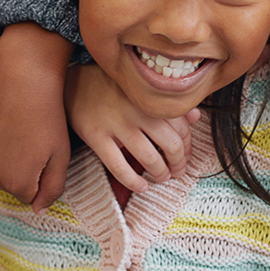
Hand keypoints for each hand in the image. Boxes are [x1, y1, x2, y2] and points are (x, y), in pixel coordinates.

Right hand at [0, 24, 73, 211]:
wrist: (25, 78)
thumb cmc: (48, 117)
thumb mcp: (62, 156)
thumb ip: (52, 189)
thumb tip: (38, 210)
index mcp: (15, 184)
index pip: (28, 193)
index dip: (39, 173)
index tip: (44, 151)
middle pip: (7, 180)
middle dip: (19, 166)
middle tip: (32, 138)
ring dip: (2, 152)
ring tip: (17, 127)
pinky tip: (1, 118)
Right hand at [65, 63, 199, 191]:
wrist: (73, 84)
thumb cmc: (111, 88)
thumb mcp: (140, 90)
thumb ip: (168, 103)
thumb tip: (196, 116)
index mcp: (151, 97)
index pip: (181, 127)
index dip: (187, 146)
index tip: (184, 156)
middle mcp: (137, 110)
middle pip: (171, 144)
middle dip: (178, 163)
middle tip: (177, 171)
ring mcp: (116, 124)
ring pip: (149, 158)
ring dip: (160, 173)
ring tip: (161, 177)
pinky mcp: (97, 136)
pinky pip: (119, 167)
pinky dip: (133, 182)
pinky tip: (141, 187)